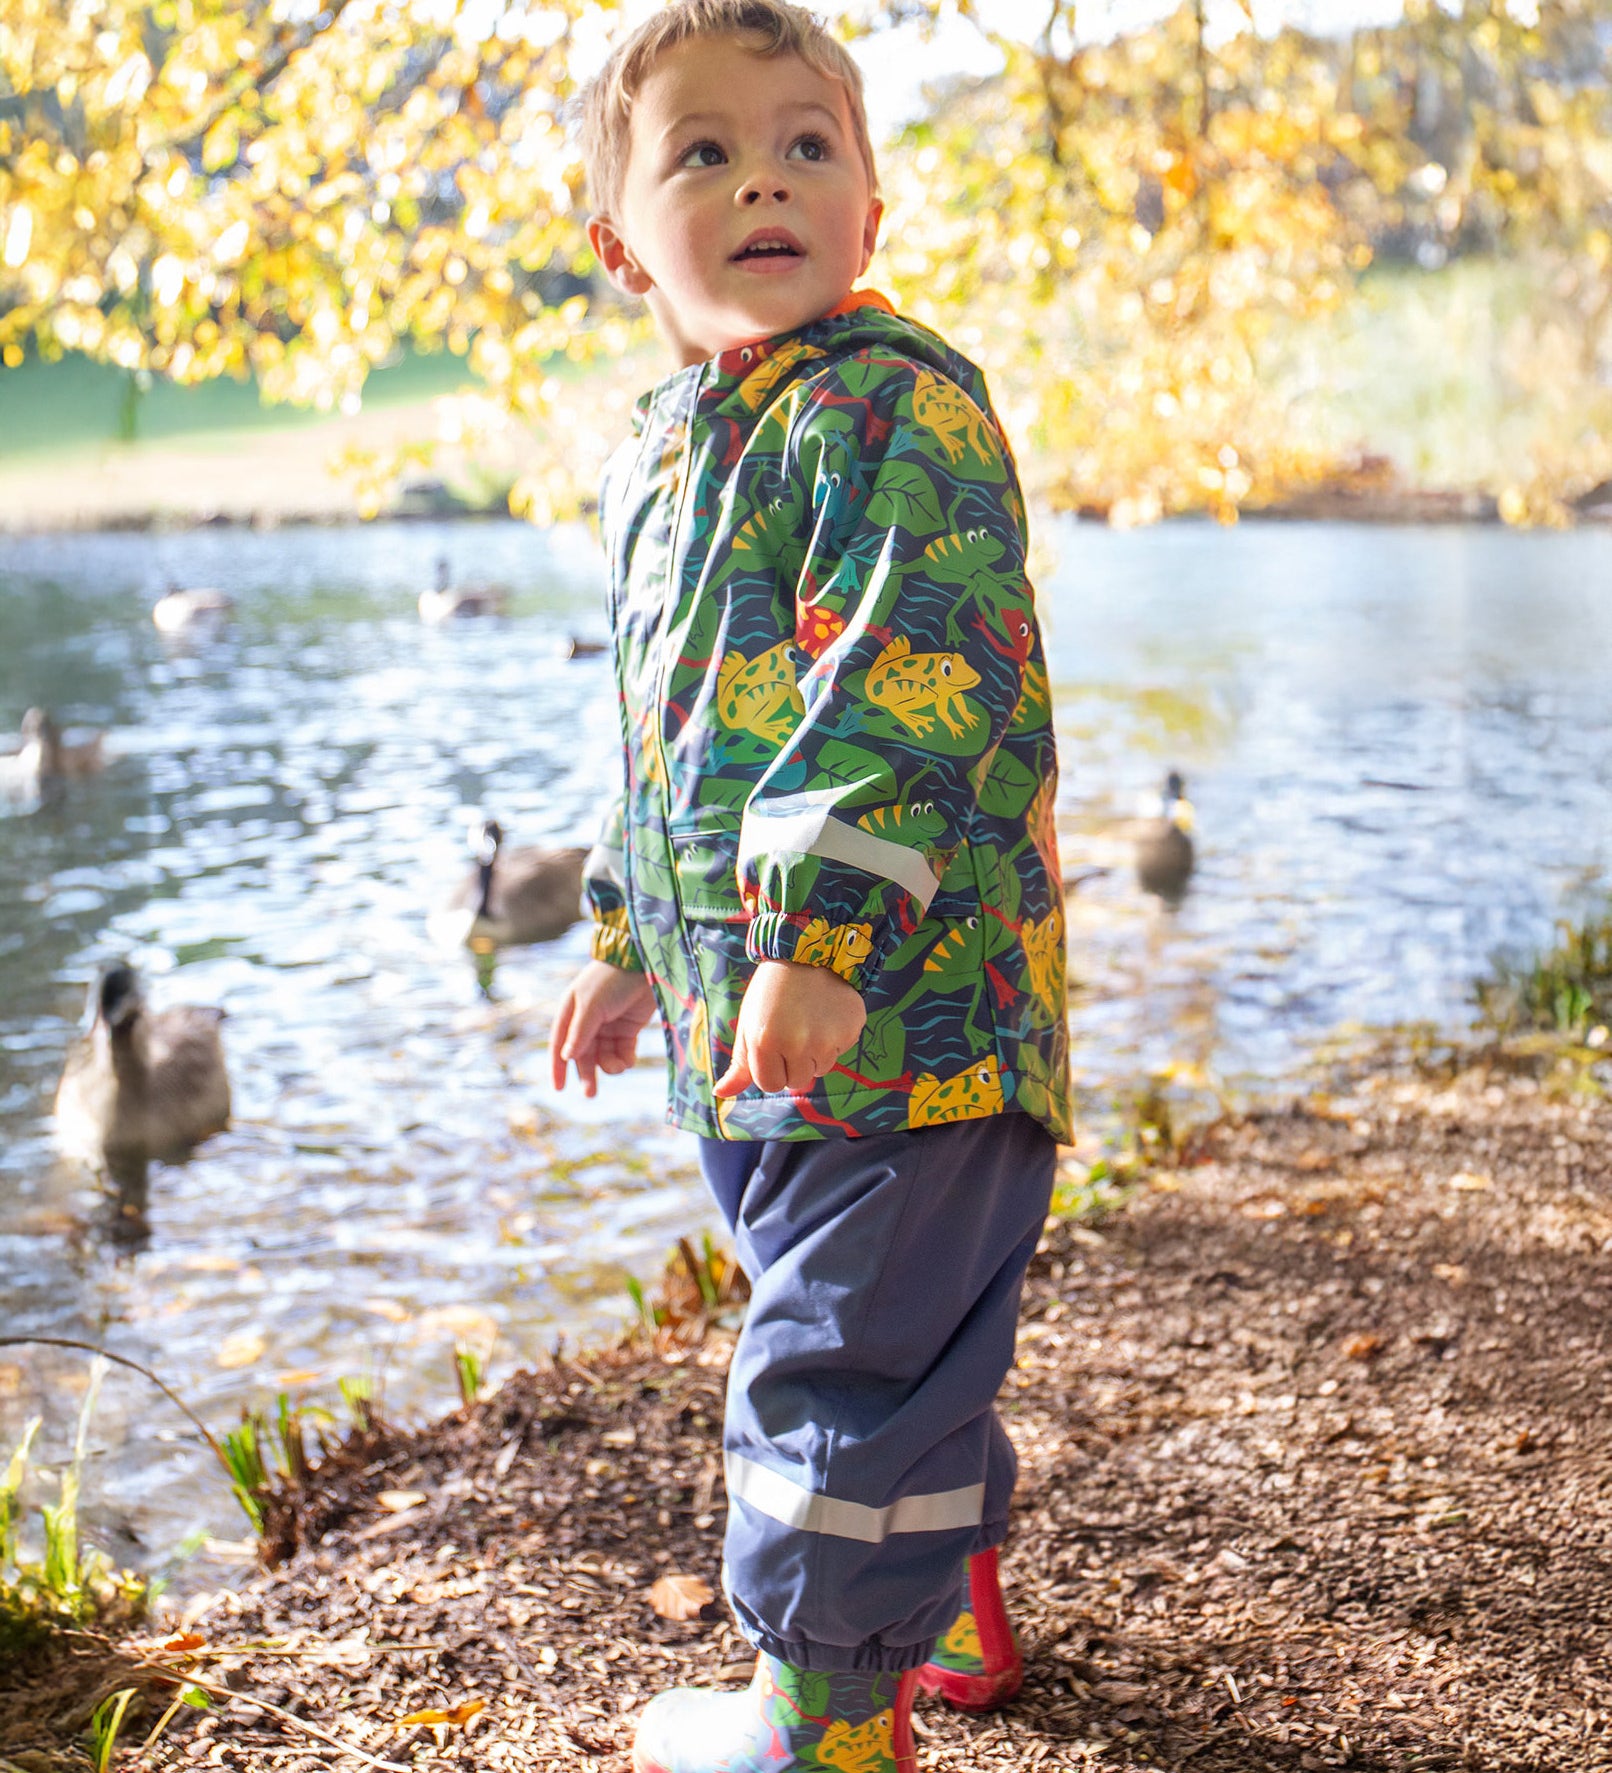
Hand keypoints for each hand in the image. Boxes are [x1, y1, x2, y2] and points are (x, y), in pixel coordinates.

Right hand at [551, 961, 658, 1097]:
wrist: (644, 964)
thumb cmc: (612, 980)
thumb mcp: (591, 1006)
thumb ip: (580, 1032)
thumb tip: (566, 1057)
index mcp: (571, 1012)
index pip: (560, 1044)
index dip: (558, 1067)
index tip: (558, 1089)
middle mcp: (587, 1021)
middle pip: (583, 1055)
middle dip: (587, 1074)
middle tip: (590, 1094)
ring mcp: (608, 1025)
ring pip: (604, 1056)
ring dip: (609, 1066)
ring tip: (618, 1067)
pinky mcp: (629, 1028)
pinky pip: (622, 1052)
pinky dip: (624, 1060)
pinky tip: (628, 1060)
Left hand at [713, 960, 865, 1098]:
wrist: (810, 952)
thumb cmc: (772, 991)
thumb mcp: (750, 1024)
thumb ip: (740, 1064)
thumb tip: (720, 1094)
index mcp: (765, 1042)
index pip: (770, 1085)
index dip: (771, 1068)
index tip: (773, 1044)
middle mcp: (797, 1044)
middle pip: (797, 1081)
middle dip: (793, 1063)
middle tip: (792, 1030)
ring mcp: (827, 1040)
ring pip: (820, 1069)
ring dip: (815, 1053)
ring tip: (809, 1020)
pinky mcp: (850, 1031)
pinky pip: (840, 1051)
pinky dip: (834, 1038)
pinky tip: (826, 1014)